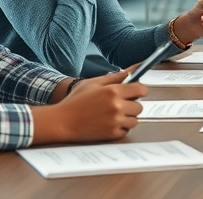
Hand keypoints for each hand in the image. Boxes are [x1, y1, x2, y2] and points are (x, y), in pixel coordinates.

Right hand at [31, 70, 146, 144]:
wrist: (62, 121)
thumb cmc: (75, 101)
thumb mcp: (94, 83)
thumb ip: (116, 76)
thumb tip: (134, 69)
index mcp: (113, 91)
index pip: (141, 90)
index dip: (139, 90)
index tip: (135, 92)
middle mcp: (117, 107)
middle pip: (139, 106)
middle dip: (132, 104)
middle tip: (120, 104)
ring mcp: (115, 122)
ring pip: (134, 120)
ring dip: (127, 117)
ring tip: (113, 114)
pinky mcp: (112, 134)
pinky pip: (126, 130)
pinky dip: (120, 128)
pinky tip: (108, 123)